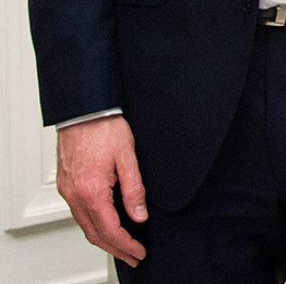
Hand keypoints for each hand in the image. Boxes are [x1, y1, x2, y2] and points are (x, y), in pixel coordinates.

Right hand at [56, 115, 147, 267]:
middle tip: (132, 256)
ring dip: (103, 239)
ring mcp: (68, 190)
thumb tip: (140, 215)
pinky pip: (78, 213)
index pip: (111, 231)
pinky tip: (103, 222)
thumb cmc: (103, 126)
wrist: (83, 109)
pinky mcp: (65, 184)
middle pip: (95, 235)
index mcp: (92, 191)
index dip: (127, 245)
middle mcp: (76, 195)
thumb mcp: (127, 156)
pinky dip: (92, 224)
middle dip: (115, 249)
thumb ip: (134, 188)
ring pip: (85, 226)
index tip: (139, 252)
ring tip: (120, 244)